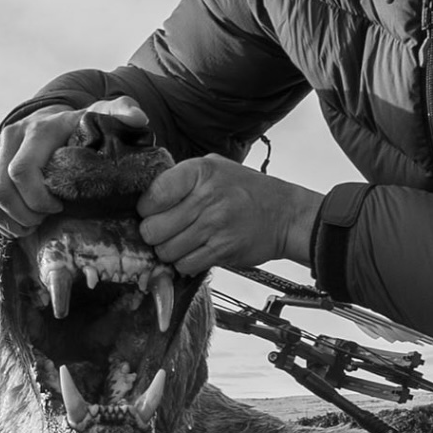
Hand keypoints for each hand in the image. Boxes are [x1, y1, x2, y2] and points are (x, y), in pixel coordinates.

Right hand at [0, 96, 147, 236]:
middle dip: (24, 214)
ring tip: (34, 225)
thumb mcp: (104, 115)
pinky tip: (21, 223)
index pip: (23, 171)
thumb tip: (138, 119)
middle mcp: (11, 136)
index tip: (58, 208)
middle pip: (2, 190)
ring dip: (11, 220)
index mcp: (39, 128)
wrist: (55, 117)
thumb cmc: (84, 125)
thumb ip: (122, 113)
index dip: (37, 198)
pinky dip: (0, 219)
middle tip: (44, 221)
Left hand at [136, 154, 322, 275]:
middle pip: (153, 229)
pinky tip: (195, 252)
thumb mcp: (216, 167)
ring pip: (166, 251)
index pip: (152, 196)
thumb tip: (148, 193)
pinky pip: (185, 265)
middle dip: (153, 234)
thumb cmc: (249, 191)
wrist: (286, 215)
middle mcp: (206, 197)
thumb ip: (183, 176)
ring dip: (169, 251)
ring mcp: (215, 225)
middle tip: (164, 231)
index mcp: (200, 172)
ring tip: (182, 242)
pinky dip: (185, 263)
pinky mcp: (222, 250)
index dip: (146, 209)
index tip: (153, 211)